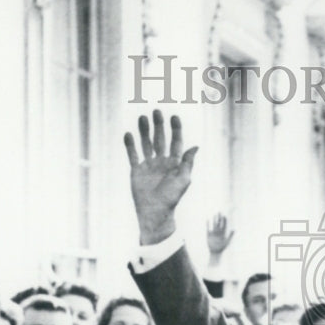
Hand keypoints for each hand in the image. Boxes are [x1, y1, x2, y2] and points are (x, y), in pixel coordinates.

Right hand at [124, 109, 197, 243]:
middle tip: (156, 111)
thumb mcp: (183, 179)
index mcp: (175, 163)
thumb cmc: (172, 198)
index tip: (174, 117)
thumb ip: (188, 162)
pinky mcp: (137, 170)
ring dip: (144, 131)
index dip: (176, 130)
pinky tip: (128, 134)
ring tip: (142, 118)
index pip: (176, 142)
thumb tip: (195, 146)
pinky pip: (133, 155)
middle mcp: (162, 162)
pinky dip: (130, 145)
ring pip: (146, 144)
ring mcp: (149, 165)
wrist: (155, 212)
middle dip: (159, 126)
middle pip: (160, 139)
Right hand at [206, 213, 233, 255]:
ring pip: (214, 225)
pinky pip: (208, 228)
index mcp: (223, 233)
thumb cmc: (222, 248)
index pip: (224, 225)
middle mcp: (218, 232)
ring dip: (214, 220)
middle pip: (219, 223)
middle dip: (219, 218)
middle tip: (220, 212)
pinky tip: (208, 219)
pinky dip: (208, 224)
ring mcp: (213, 233)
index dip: (224, 220)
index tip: (225, 215)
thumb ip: (231, 235)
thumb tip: (234, 229)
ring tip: (215, 214)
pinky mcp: (209, 235)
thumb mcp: (227, 241)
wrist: (215, 252)